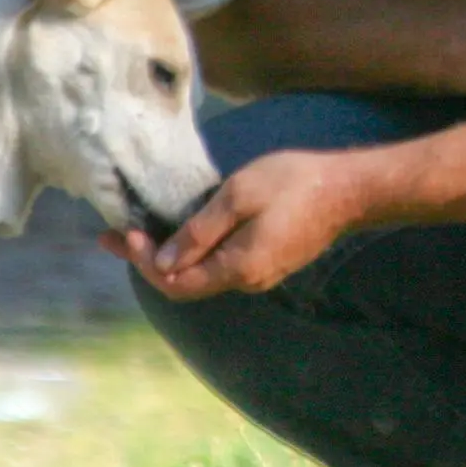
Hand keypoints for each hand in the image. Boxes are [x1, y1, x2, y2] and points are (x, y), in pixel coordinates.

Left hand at [116, 147, 376, 300]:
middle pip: (185, 282)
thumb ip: (200, 231)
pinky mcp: (269, 261)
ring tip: (141, 231)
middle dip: (148, 259)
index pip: (176, 281)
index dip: (144, 261)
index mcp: (238, 268)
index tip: (124, 232)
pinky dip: (195, 251)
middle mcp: (248, 281)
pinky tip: (183, 231)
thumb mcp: (239, 196)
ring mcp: (261, 274)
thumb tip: (164, 260)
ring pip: (203, 274)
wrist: (351, 190)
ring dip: (171, 255)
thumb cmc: (295, 183)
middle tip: (114, 234)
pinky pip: (221, 265)